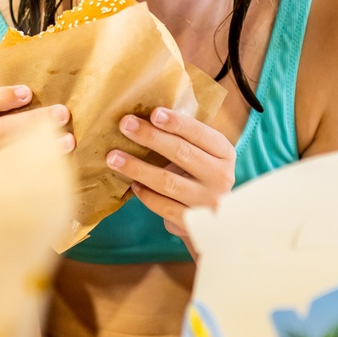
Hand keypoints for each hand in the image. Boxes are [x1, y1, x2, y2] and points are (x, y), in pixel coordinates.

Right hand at [0, 85, 74, 176]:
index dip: (2, 96)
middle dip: (33, 119)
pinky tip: (57, 168)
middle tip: (61, 113)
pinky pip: (11, 182)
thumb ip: (5, 121)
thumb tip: (45, 104)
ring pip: (7, 156)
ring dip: (42, 145)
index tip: (29, 92)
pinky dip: (37, 172)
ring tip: (67, 140)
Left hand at [106, 107, 235, 242]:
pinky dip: (146, 195)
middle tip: (125, 125)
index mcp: (224, 153)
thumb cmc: (199, 175)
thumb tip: (142, 119)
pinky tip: (133, 185)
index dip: (177, 123)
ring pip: (168, 182)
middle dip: (151, 137)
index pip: (200, 133)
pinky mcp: (194, 223)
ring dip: (138, 168)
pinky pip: (164, 207)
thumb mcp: (202, 154)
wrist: (214, 220)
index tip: (153, 113)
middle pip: (182, 153)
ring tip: (114, 158)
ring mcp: (208, 202)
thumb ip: (183, 139)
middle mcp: (221, 176)